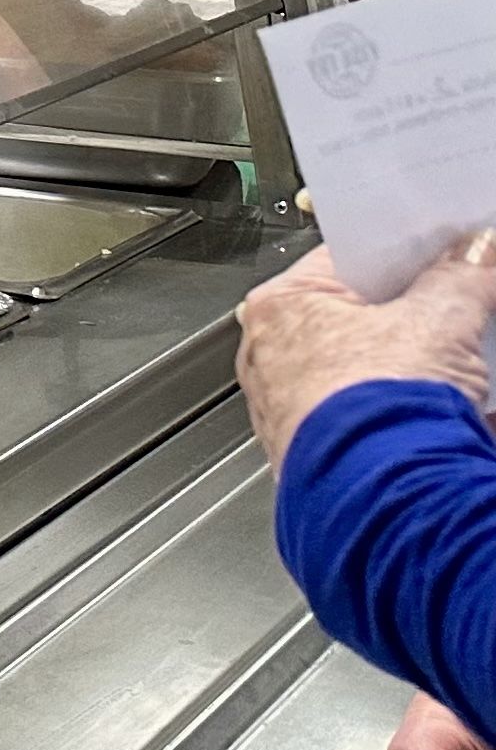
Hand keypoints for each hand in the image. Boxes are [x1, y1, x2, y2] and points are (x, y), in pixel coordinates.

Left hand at [236, 236, 495, 468]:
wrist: (384, 499)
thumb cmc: (378, 410)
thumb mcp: (438, 321)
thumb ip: (462, 278)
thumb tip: (477, 253)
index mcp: (280, 308)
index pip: (348, 259)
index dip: (405, 254)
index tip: (446, 250)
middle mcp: (274, 358)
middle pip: (362, 318)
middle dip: (420, 313)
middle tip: (464, 298)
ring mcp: (299, 409)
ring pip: (375, 369)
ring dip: (424, 363)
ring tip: (465, 355)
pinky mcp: (329, 451)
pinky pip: (381, 415)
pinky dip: (418, 409)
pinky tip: (459, 407)